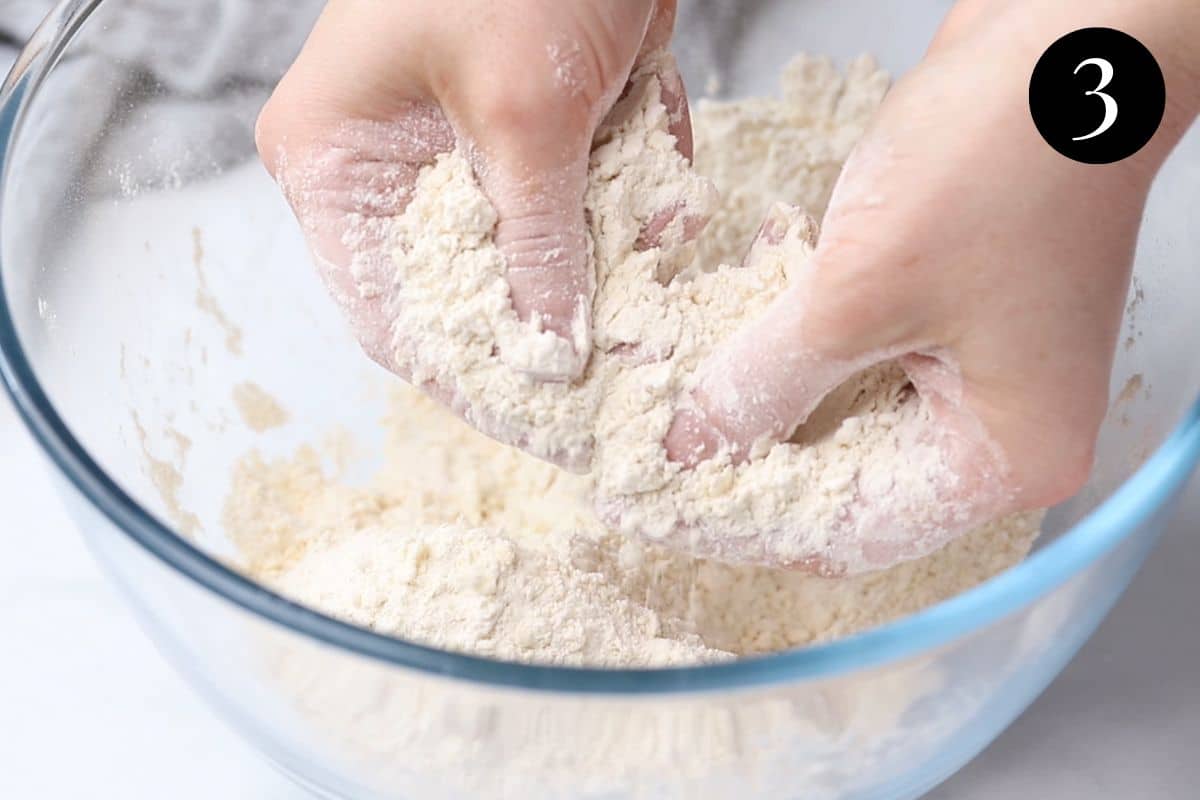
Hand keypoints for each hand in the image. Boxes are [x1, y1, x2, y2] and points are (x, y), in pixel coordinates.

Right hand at [256, 0, 689, 383]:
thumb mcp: (521, 114)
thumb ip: (535, 244)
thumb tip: (550, 356)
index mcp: (337, 162)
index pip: (394, 315)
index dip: (474, 379)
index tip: (551, 430)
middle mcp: (392, 162)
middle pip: (472, 289)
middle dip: (560, 326)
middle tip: (634, 381)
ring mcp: (469, 140)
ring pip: (537, 245)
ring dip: (609, 262)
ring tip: (669, 304)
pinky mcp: (536, 119)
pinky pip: (581, 190)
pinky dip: (634, 200)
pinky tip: (676, 210)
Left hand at [663, 0, 1199, 572]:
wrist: (1064, 37)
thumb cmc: (996, 160)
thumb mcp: (859, 291)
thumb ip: (768, 381)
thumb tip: (690, 446)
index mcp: (1004, 456)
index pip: (850, 533)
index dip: (743, 522)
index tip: (656, 507)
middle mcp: (999, 429)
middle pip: (847, 483)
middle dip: (748, 461)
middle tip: (655, 452)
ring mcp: (979, 370)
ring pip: (843, 418)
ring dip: (766, 401)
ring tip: (680, 398)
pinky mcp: (954, 316)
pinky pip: (859, 361)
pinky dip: (798, 350)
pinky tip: (744, 326)